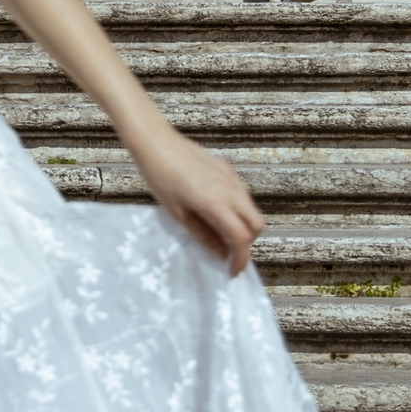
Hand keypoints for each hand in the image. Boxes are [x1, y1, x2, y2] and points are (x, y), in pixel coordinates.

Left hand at [130, 129, 265, 276]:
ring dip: (243, 225)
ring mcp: (231, 177)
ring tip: (221, 233)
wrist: (154, 141)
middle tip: (229, 253)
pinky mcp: (227, 169)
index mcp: (215, 203)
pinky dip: (238, 209)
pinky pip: (242, 194)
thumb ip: (202, 235)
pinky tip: (217, 212)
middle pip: (257, 224)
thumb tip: (220, 254)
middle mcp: (230, 189)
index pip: (241, 238)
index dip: (240, 259)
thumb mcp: (177, 212)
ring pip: (252, 209)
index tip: (232, 271)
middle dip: (247, 243)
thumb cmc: (159, 176)